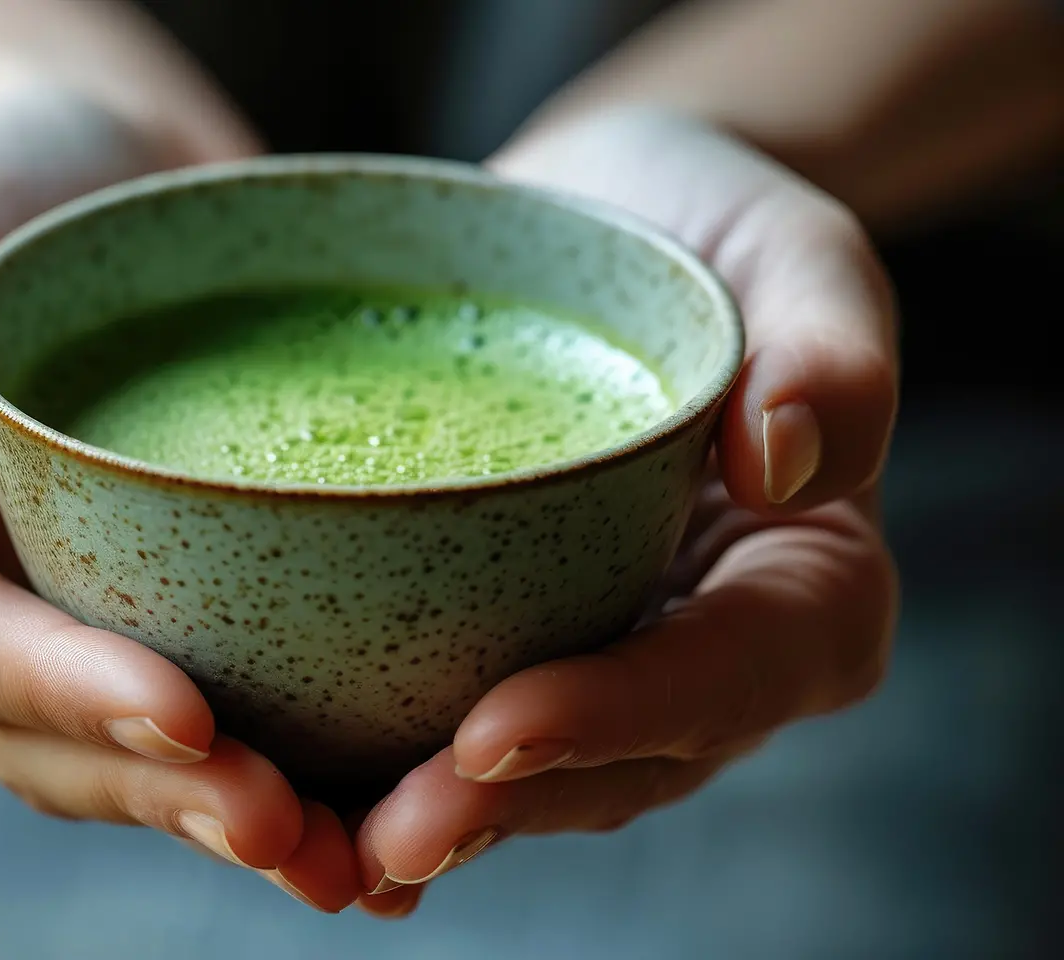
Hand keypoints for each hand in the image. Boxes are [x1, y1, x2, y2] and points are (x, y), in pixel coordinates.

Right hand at [0, 84, 360, 912]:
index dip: (54, 691)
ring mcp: (67, 634)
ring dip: (233, 824)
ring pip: (134, 769)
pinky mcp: (169, 623)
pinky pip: (213, 726)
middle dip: (165, 796)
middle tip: (287, 825)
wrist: (112, 186)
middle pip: (45, 743)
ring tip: (352, 863)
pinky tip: (381, 821)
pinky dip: (295, 781)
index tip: (181, 713)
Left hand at [354, 108, 898, 917]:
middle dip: (502, 808)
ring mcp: (607, 661)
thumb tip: (785, 461)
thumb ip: (827, 352)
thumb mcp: (796, 255)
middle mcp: (705, 653)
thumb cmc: (708, 236)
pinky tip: (300, 800)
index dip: (617, 717)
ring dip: (433, 820)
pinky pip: (457, 724)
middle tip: (387, 836)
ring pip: (532, 775)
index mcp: (803, 587)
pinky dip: (384, 768)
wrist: (605, 231)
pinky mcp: (515, 640)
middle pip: (618, 762)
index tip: (494, 725)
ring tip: (327, 848)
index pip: (725, 674)